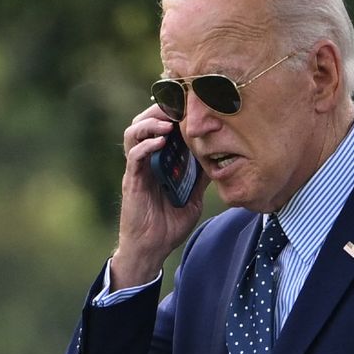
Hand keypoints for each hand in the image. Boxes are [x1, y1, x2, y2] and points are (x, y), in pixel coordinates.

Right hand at [110, 106, 208, 288]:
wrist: (153, 248)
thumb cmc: (169, 224)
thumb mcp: (194, 197)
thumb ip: (201, 177)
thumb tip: (221, 160)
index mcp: (160, 160)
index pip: (161, 126)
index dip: (172, 112)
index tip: (190, 105)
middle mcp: (146, 160)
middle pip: (144, 121)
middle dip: (160, 110)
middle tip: (178, 107)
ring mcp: (137, 169)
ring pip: (134, 132)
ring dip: (150, 123)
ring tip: (168, 123)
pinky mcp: (132, 180)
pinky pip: (134, 156)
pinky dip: (146, 145)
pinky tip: (160, 142)